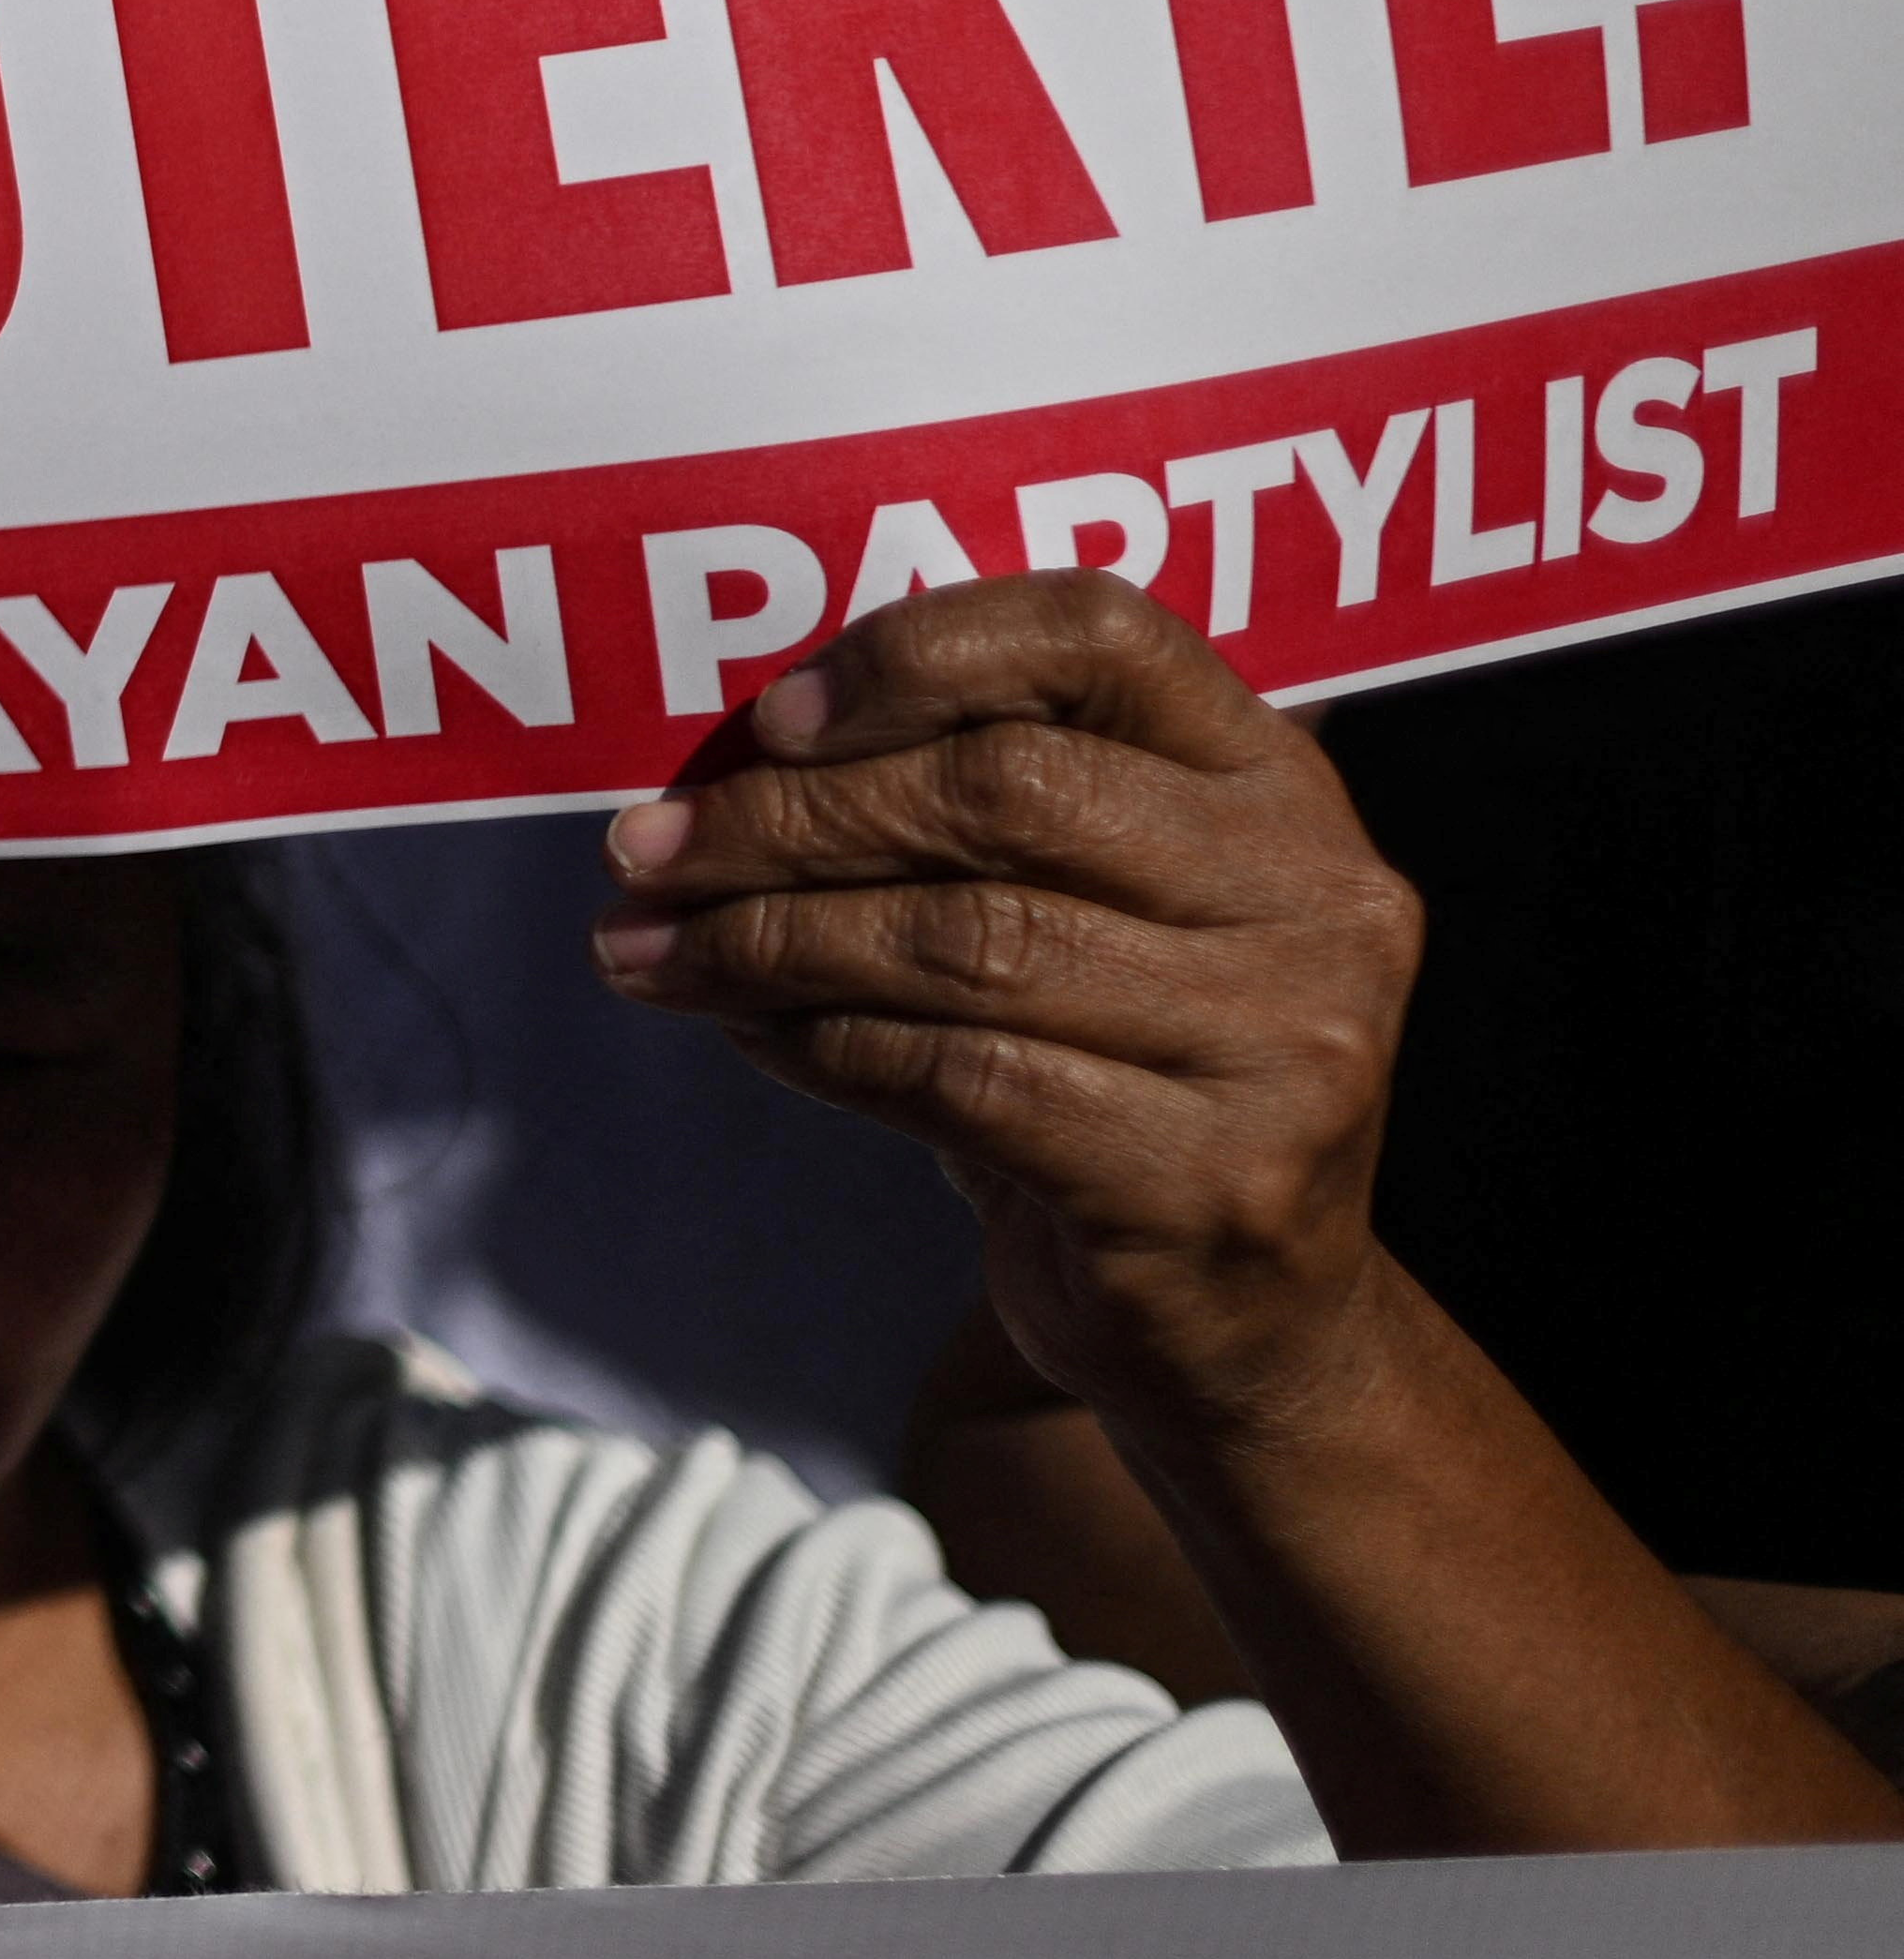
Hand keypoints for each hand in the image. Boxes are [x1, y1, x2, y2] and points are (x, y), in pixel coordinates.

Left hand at [592, 576, 1423, 1438]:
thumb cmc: (1118, 1073)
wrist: (1241, 1325)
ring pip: (962, 942)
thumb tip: (722, 754)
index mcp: (1279, 785)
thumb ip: (967, 811)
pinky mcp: (1210, 1182)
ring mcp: (1287, 1046)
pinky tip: (747, 1033)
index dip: (917, 653)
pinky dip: (818, 1048)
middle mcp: (1317, 897)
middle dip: (787, 818)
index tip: (772, 718)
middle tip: (642, 851)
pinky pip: (959, 1077)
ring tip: (650, 951)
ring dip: (765, 940)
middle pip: (1003, 790)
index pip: (1099, 633)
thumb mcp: (1085, 911)